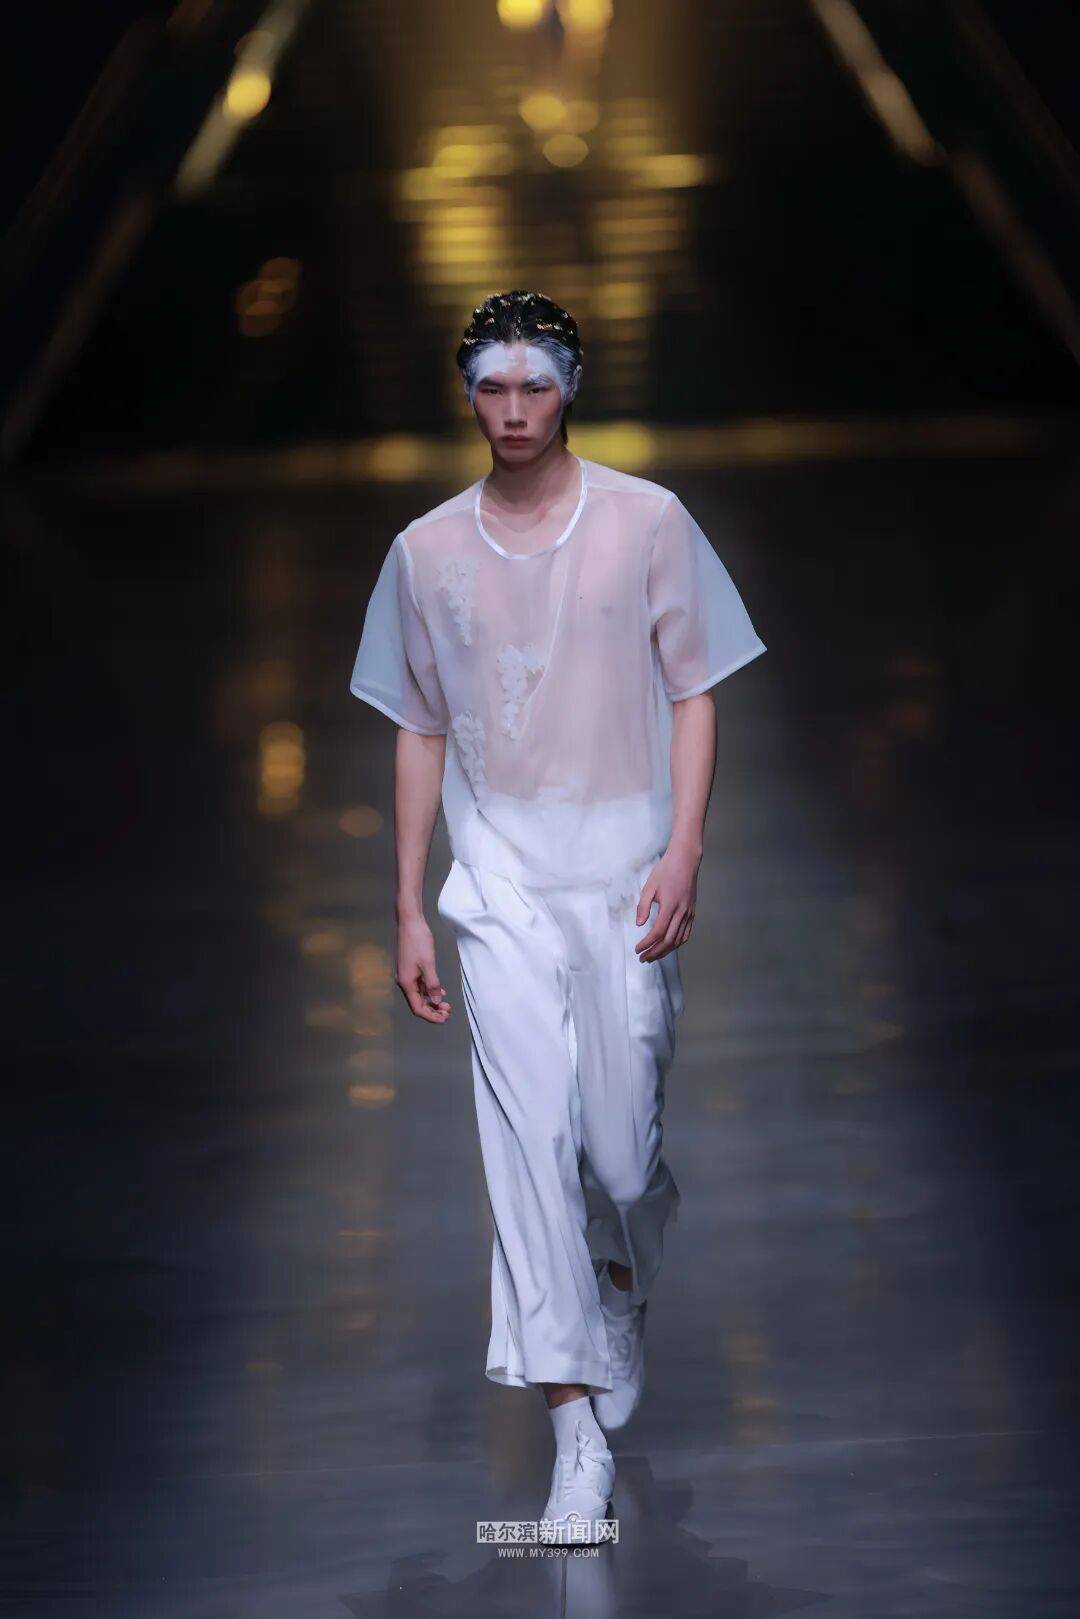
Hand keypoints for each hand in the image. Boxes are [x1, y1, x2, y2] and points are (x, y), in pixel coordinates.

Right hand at [396, 914, 451, 1021]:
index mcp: (407, 983)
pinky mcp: (411, 968)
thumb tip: (436, 1001)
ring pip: (420, 994)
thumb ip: (432, 984)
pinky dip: (430, 990)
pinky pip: (421, 985)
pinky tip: (440, 992)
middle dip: (433, 1010)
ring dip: (432, 1001)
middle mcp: (405, 981)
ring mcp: (408, 975)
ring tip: (446, 1004)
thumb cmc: (418, 942)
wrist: (410, 923)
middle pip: (418, 1003)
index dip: (431, 1016)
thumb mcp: (428, 964)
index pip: (417, 1007)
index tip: (444, 1018)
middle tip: (448, 1011)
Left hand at [634, 843, 699, 962]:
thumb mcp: (649, 886)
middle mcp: (681, 912)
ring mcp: (689, 913)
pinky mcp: (692, 913)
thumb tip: (639, 924)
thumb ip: (643, 906)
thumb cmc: (665, 871)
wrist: (686, 860)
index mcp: (669, 905)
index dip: (647, 944)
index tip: (637, 949)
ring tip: (653, 956)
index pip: (658, 932)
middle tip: (643, 958)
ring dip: (665, 951)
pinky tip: (668, 946)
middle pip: (669, 940)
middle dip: (655, 952)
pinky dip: (677, 944)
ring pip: (678, 940)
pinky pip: (686, 933)